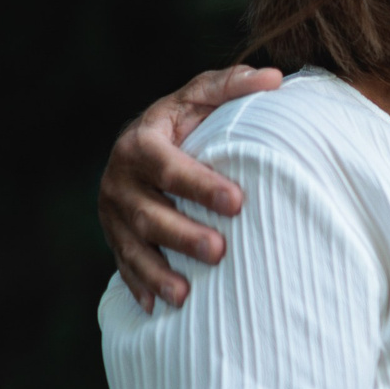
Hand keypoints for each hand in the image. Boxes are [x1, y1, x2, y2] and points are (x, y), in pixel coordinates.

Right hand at [100, 65, 282, 310]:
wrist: (144, 145)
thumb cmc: (186, 120)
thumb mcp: (202, 97)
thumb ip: (233, 86)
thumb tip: (276, 79)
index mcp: (141, 143)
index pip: (167, 166)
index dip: (198, 184)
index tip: (237, 201)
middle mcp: (120, 180)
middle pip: (148, 213)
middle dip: (182, 235)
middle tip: (220, 251)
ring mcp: (113, 213)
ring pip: (132, 247)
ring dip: (157, 272)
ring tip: (185, 294)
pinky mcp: (114, 237)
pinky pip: (124, 266)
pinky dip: (139, 287)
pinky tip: (157, 309)